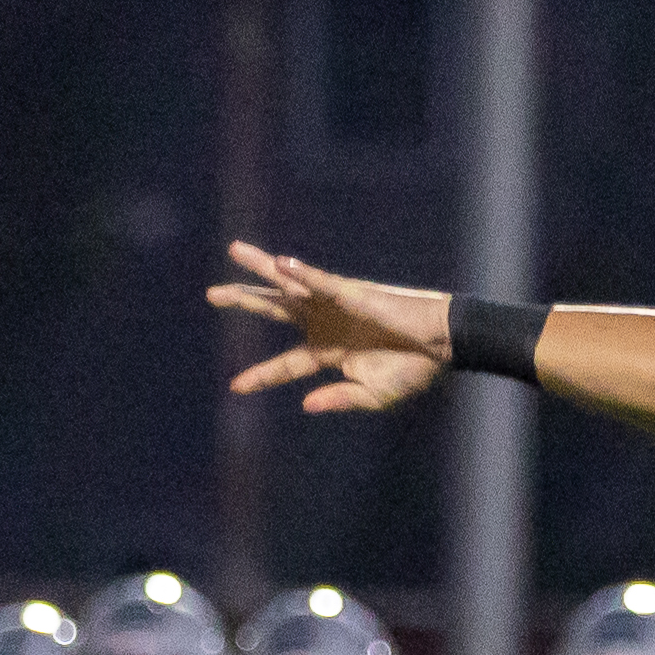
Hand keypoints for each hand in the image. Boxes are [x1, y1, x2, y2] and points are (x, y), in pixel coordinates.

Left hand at [209, 243, 449, 414]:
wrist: (443, 346)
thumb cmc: (414, 371)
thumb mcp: (372, 396)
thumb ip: (338, 399)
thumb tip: (305, 404)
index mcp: (328, 352)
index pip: (286, 364)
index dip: (261, 374)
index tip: (235, 386)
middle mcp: (324, 324)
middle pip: (275, 310)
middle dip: (245, 301)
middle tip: (212, 294)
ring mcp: (335, 306)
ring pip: (289, 285)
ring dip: (261, 269)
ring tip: (234, 251)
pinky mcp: (352, 293)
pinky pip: (321, 282)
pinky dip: (302, 273)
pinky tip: (280, 264)